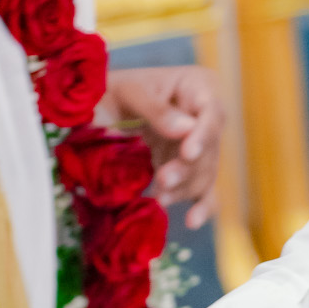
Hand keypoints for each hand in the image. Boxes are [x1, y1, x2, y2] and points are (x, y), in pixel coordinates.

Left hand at [101, 65, 224, 228]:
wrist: (96, 106)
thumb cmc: (110, 90)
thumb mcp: (128, 92)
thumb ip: (156, 110)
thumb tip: (186, 130)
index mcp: (198, 86)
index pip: (212, 112)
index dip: (203, 135)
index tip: (188, 153)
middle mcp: (206, 115)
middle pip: (209, 148)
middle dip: (187, 168)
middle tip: (163, 182)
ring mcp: (199, 143)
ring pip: (204, 171)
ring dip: (185, 188)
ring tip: (159, 199)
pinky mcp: (189, 167)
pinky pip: (202, 187)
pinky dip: (201, 205)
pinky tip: (193, 221)